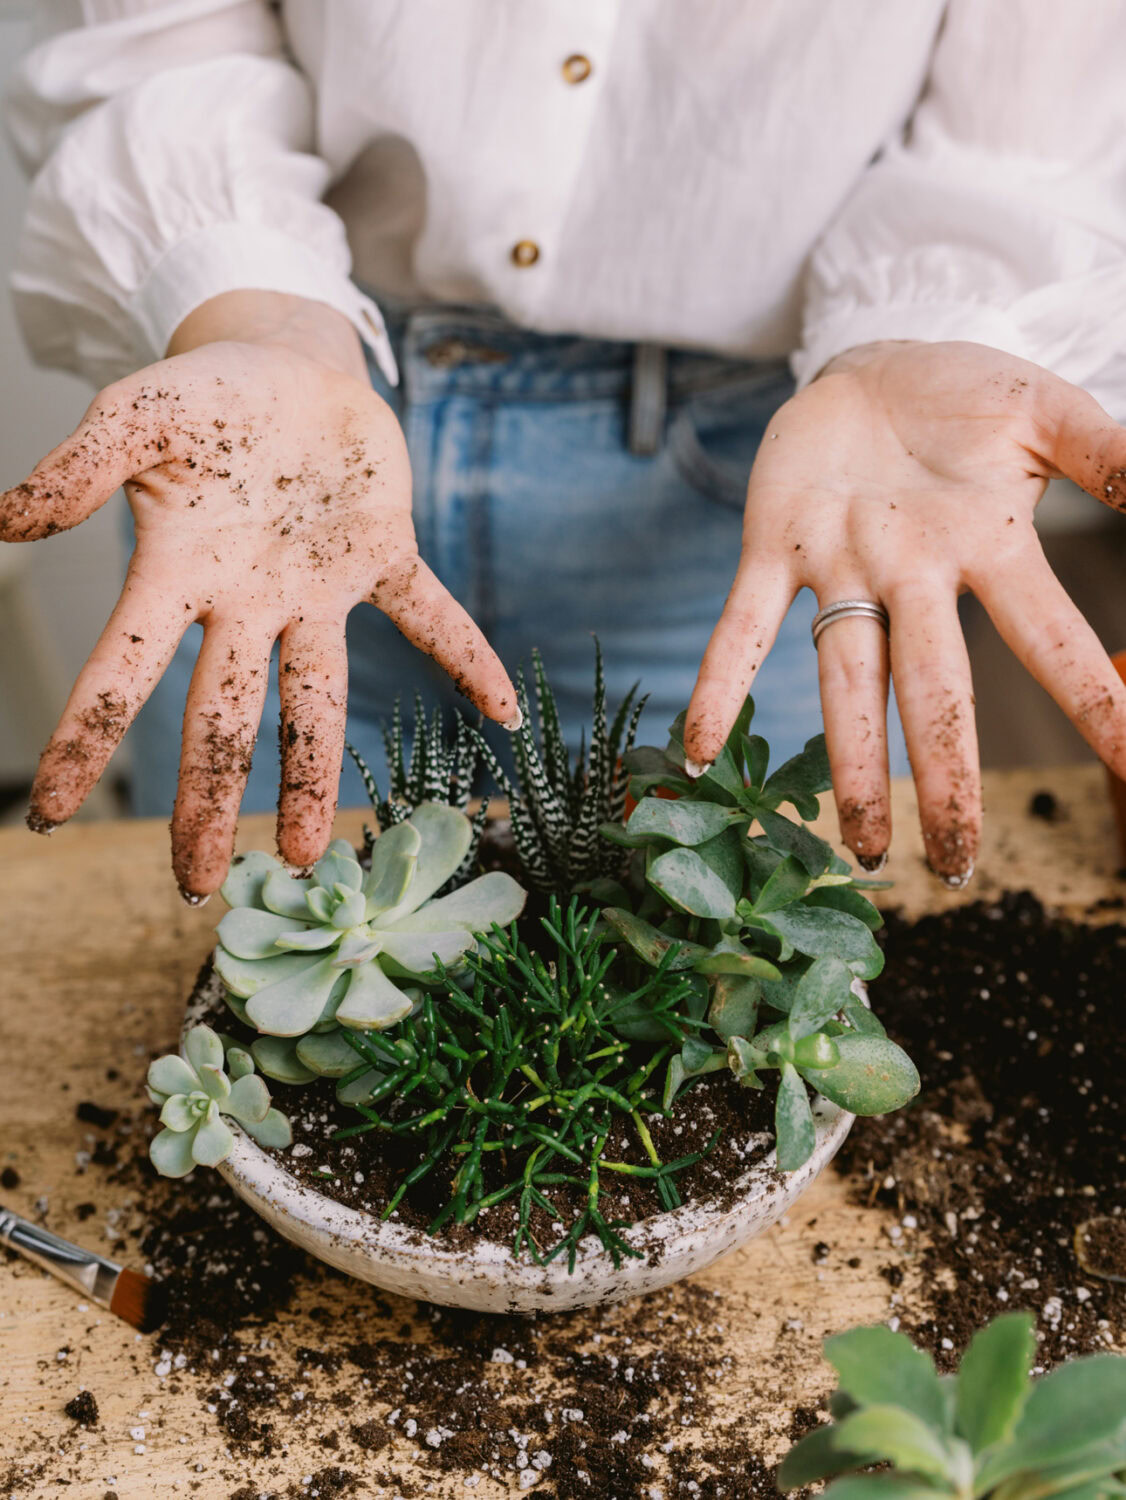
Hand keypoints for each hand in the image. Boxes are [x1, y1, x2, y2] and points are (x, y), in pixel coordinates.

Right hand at [0, 292, 518, 898]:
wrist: (287, 362)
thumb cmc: (206, 395)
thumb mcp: (136, 412)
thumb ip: (80, 463)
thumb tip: (4, 522)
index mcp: (179, 573)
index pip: (123, 669)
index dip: (87, 737)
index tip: (52, 815)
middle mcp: (247, 602)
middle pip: (222, 716)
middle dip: (207, 797)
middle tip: (197, 884)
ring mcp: (318, 588)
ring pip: (316, 695)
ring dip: (311, 769)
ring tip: (305, 848)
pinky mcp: (383, 558)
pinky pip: (430, 616)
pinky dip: (466, 657)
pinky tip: (504, 712)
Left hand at [685, 340, 1125, 884]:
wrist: (874, 364)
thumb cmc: (966, 400)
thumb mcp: (1045, 413)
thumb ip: (1105, 450)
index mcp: (988, 550)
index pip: (1050, 638)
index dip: (1092, 701)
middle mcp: (913, 579)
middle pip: (935, 687)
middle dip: (945, 773)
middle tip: (955, 861)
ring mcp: (841, 569)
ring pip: (846, 677)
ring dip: (850, 760)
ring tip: (861, 845)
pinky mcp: (773, 548)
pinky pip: (744, 627)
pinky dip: (719, 684)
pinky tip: (698, 751)